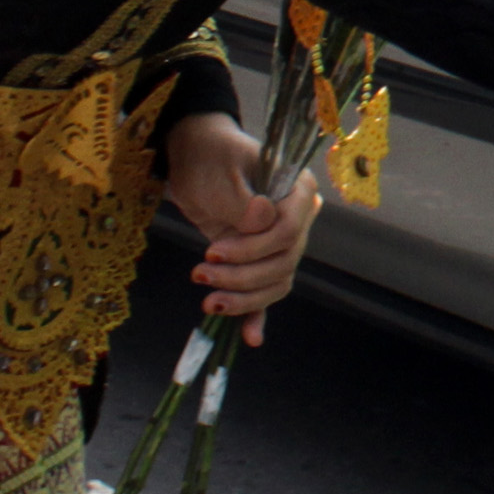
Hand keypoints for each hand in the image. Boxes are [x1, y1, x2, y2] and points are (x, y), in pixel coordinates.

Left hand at [157, 110, 322, 346]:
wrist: (195, 160)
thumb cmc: (212, 156)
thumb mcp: (223, 169)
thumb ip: (242, 198)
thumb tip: (263, 218)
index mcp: (298, 191)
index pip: (289, 230)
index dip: (254, 248)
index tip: (214, 250)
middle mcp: (296, 220)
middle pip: (283, 262)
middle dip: (242, 276)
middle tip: (200, 273)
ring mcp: (280, 243)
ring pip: (275, 283)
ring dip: (243, 298)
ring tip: (207, 299)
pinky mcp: (259, 260)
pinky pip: (264, 292)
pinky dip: (257, 315)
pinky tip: (251, 337)